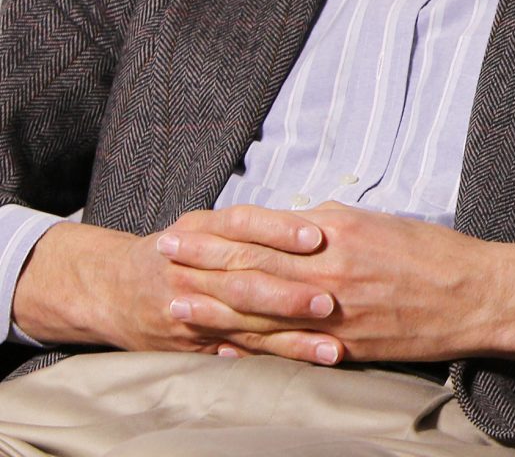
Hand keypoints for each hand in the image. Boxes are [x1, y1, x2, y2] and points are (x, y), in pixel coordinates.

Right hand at [11, 212, 341, 363]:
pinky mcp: (192, 342)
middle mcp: (194, 269)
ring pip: (245, 324)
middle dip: (288, 293)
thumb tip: (316, 223)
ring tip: (329, 347)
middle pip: (244, 279)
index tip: (317, 236)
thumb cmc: (175, 247)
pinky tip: (297, 364)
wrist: (111, 286)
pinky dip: (267, 358)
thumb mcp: (204, 223)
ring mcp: (191, 309)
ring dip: (290, 338)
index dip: (280, 230)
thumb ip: (253, 225)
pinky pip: (235, 351)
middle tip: (329, 300)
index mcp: (201, 231)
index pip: (243, 225)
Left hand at [162, 203, 514, 364]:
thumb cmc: (430, 252)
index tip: (185, 226)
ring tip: (175, 303)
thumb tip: (292, 225)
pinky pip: (287, 349)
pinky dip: (251, 348)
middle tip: (162, 257)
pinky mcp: (344, 346)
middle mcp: (329, 269)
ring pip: (260, 310)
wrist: (473, 294)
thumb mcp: (378, 221)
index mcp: (337, 231)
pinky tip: (222, 347)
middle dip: (202, 263)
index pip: (264, 229)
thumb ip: (330, 224)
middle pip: (251, 267)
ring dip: (212, 307)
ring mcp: (333, 312)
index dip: (218, 229)